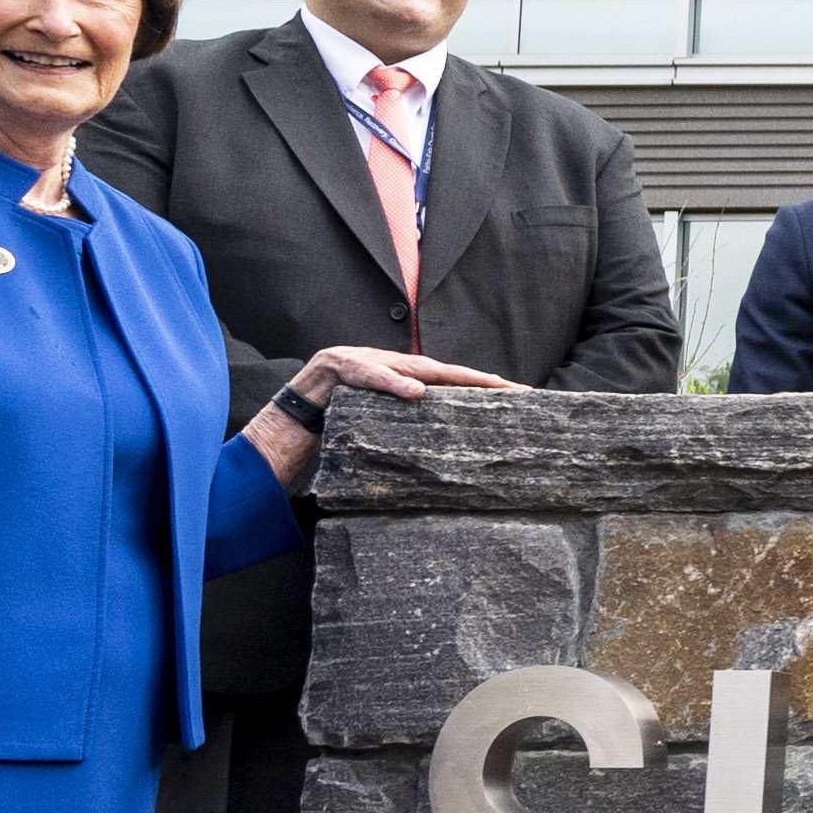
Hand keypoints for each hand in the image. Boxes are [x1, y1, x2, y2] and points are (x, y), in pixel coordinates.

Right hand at [242, 342, 517, 487]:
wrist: (292, 413)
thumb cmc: (336, 426)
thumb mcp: (380, 429)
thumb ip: (408, 430)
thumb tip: (443, 449)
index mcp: (401, 380)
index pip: (449, 383)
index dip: (482, 389)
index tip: (519, 399)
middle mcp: (388, 366)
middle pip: (443, 371)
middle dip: (481, 381)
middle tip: (517, 391)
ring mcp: (365, 364)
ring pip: (414, 368)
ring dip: (448, 377)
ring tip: (485, 386)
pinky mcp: (341, 370)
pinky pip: (369, 377)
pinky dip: (391, 383)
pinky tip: (415, 392)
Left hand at [290, 343, 515, 407]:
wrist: (324, 375)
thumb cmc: (343, 372)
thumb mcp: (362, 375)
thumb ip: (389, 382)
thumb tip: (422, 392)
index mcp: (416, 367)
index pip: (460, 374)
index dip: (488, 382)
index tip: (514, 389)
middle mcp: (421, 375)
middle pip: (466, 381)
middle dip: (495, 388)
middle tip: (525, 398)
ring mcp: (417, 385)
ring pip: (457, 391)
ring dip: (480, 398)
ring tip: (505, 409)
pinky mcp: (409, 396)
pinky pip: (442, 400)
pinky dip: (460, 405)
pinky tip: (468, 418)